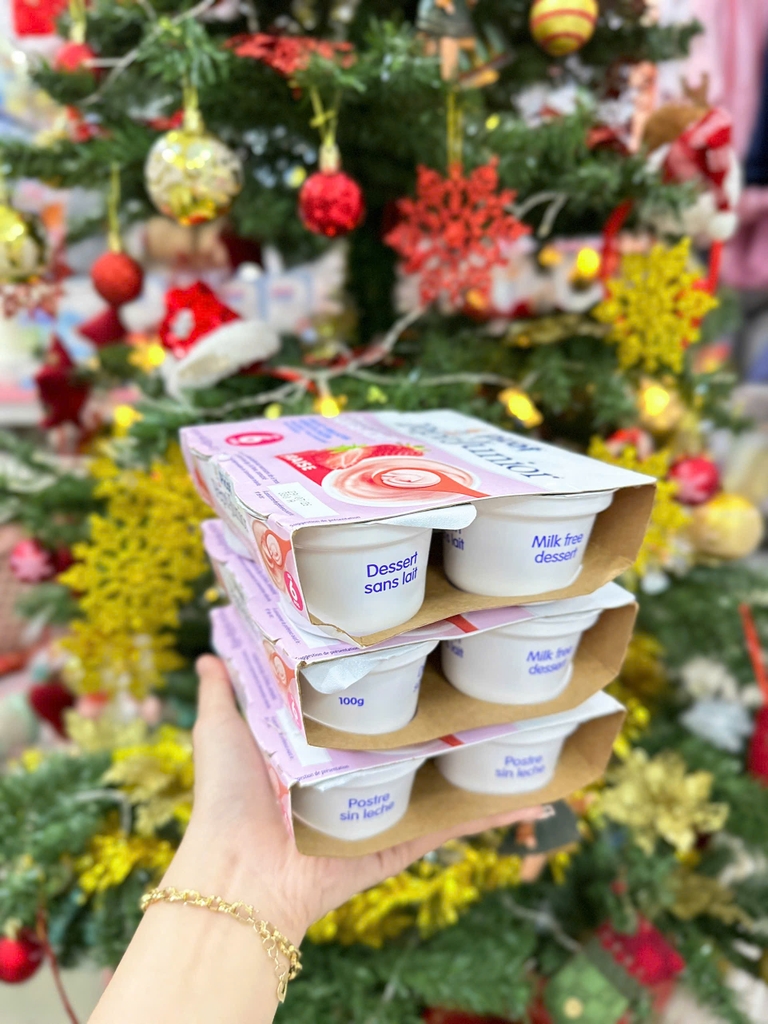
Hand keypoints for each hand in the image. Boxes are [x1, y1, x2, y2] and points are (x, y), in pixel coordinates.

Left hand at [163, 656, 544, 944]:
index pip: (365, 707)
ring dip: (482, 760)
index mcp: (322, 747)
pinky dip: (493, 812)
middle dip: (446, 714)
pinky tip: (533, 793)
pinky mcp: (400, 840)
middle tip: (486, 673)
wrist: (239, 870)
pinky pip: (452, 824)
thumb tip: (208, 653)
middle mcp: (358, 774)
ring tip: (527, 726)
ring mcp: (384, 808)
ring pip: (442, 778)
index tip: (424, 643)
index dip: (392, 680)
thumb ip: (221, 695)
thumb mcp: (221, 733)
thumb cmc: (227, 799)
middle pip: (411, 740)